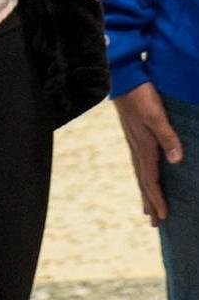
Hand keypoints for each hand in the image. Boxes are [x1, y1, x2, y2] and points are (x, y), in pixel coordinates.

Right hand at [113, 83, 182, 225]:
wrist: (122, 76)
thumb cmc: (141, 95)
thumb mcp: (156, 115)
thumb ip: (168, 137)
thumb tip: (176, 160)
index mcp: (143, 145)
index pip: (151, 179)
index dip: (157, 199)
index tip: (164, 218)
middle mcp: (137, 146)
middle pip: (143, 180)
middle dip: (149, 201)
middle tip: (154, 222)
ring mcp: (133, 140)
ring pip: (140, 172)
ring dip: (145, 191)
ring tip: (146, 207)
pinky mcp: (133, 133)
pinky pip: (138, 161)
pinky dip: (142, 175)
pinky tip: (143, 174)